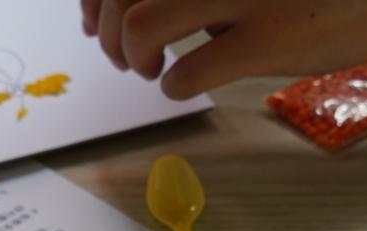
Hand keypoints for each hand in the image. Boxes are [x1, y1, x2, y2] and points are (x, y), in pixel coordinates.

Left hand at [79, 0, 366, 98]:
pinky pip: (186, 74)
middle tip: (126, 55)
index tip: (96, 19)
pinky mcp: (270, 38)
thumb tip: (131, 4)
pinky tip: (184, 85)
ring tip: (149, 69)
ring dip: (132, 56)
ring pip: (142, 25)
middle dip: (109, 30)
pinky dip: (172, 87)